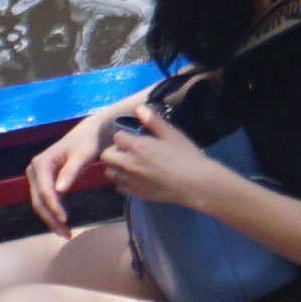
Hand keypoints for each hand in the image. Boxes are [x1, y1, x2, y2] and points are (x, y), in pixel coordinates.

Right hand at [24, 104, 124, 225]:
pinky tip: (62, 224)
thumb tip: (59, 191)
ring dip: (50, 219)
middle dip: (50, 218)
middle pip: (38, 200)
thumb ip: (72, 171)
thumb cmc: (88, 142)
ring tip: (65, 233)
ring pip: (40, 203)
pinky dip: (52, 212)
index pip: (45, 191)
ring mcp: (37, 176)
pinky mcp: (43, 181)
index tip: (64, 220)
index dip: (53, 207)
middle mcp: (34, 170)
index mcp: (41, 163)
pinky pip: (45, 200)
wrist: (90, 134)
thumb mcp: (83, 155)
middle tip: (65, 233)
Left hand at [90, 101, 236, 212]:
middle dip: (114, 151)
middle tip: (128, 150)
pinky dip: (122, 181)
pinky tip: (135, 177)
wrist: (194, 183)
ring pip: (109, 172)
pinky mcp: (135, 193)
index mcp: (137, 146)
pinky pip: (118, 186)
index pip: (117, 137)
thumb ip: (153, 121)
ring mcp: (130, 180)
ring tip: (129, 164)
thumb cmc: (185, 156)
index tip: (133, 136)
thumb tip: (139, 108)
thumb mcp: (172, 134)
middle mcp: (128, 163)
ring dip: (116, 166)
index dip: (124, 135)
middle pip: (106, 156)